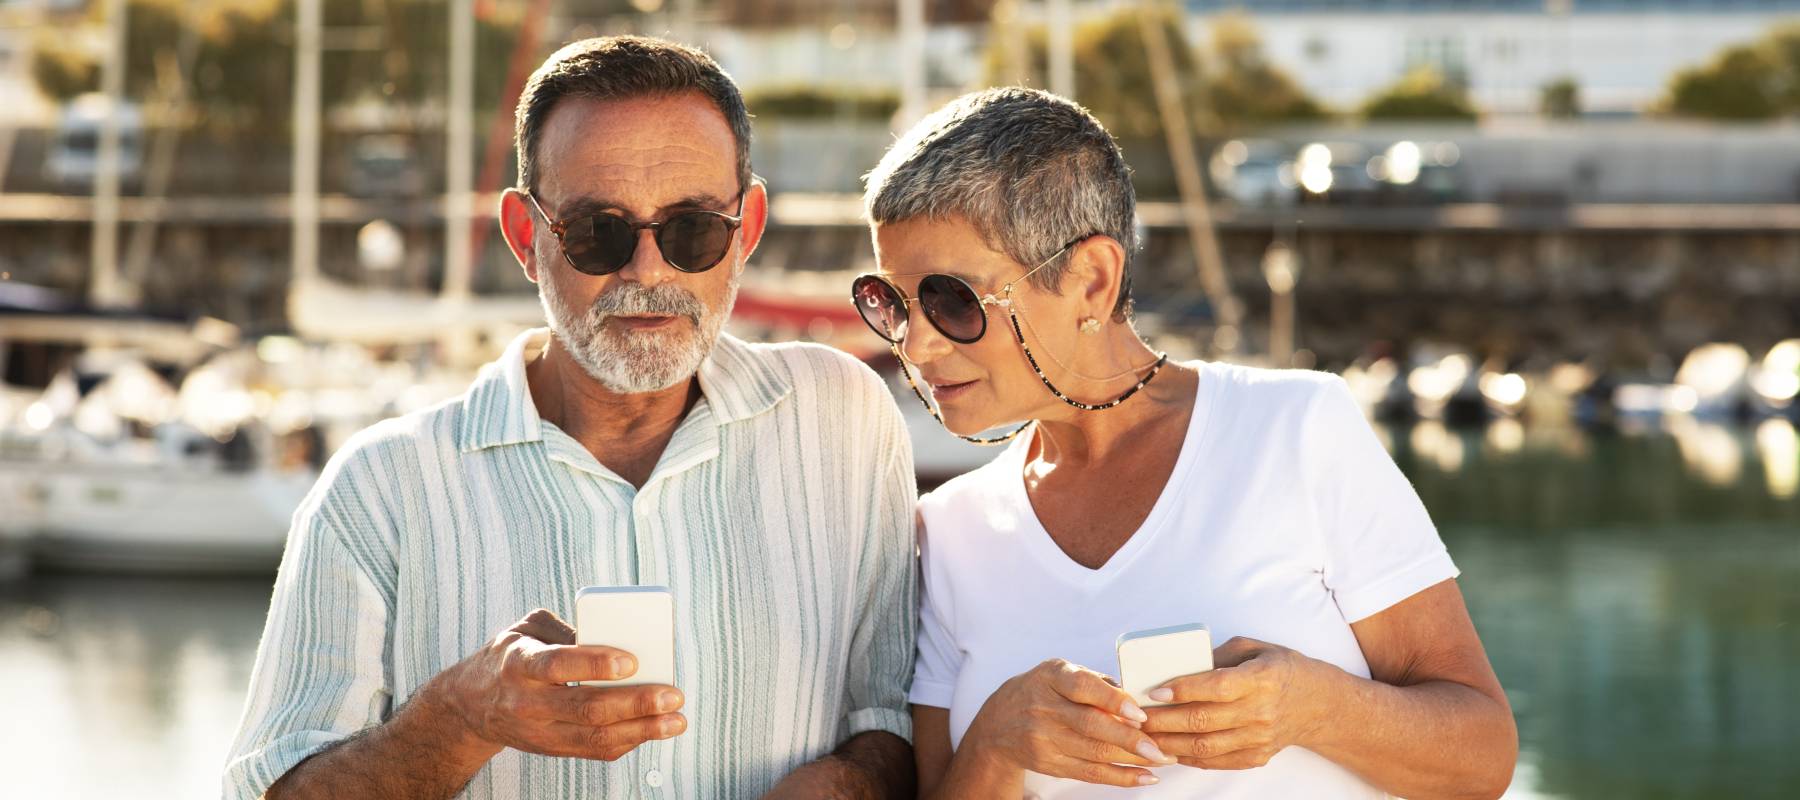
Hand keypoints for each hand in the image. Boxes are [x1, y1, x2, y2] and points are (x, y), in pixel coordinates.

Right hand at [419, 608, 687, 762]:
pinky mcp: (551, 748)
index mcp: (520, 663)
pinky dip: (629, 741)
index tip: (632, 660)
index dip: (596, 664)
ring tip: (676, 720)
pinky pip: (594, 750)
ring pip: (595, 736)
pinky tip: (654, 730)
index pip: (559, 664)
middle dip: (636, 702)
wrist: (471, 704)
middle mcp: (527, 701)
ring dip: (642, 730)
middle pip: (586, 707)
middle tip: (672, 694)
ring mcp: (539, 731)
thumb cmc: (512, 655)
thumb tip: (620, 637)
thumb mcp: (528, 629)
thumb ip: (568, 628)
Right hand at [961, 659, 1176, 787]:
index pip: (1082, 687)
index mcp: (1051, 677)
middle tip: (1160, 746)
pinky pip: (1089, 773)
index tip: (1140, 712)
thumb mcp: (1060, 673)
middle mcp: (1044, 708)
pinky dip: (1120, 777)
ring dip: (1132, 760)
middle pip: (1090, 726)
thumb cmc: (1042, 691)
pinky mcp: (1049, 763)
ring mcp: (1044, 739)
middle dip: (1129, 739)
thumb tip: (1138, 697)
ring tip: (1162, 759)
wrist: (998, 724)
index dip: (1112, 700)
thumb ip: (1096, 682)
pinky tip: (1144, 776)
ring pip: (1094, 753)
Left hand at [1141, 636, 1329, 769]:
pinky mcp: (1257, 756)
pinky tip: (1168, 749)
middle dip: (1163, 720)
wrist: (1316, 703)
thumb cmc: (1279, 668)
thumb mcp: (1252, 647)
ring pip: (1206, 745)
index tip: (1154, 690)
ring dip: (1169, 743)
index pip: (1216, 686)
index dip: (1183, 690)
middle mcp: (1261, 711)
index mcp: (1261, 678)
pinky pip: (1216, 761)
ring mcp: (1259, 737)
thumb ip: (1216, 654)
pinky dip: (1189, 757)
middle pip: (1203, 720)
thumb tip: (1178, 663)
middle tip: (1136, 716)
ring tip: (1144, 735)